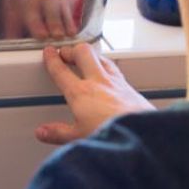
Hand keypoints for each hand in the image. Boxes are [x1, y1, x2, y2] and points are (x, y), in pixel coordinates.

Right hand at [37, 44, 154, 144]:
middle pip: (83, 52)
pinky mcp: (132, 88)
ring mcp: (117, 83)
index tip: (49, 53)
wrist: (144, 136)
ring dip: (91, 56)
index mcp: (81, 93)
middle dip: (72, 50)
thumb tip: (43, 132)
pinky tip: (109, 77)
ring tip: (86, 60)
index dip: (52, 58)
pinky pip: (116, 70)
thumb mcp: (79, 138)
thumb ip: (58, 133)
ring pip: (101, 57)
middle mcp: (99, 82)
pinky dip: (107, 68)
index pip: (61, 70)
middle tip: (67, 54)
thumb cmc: (114, 135)